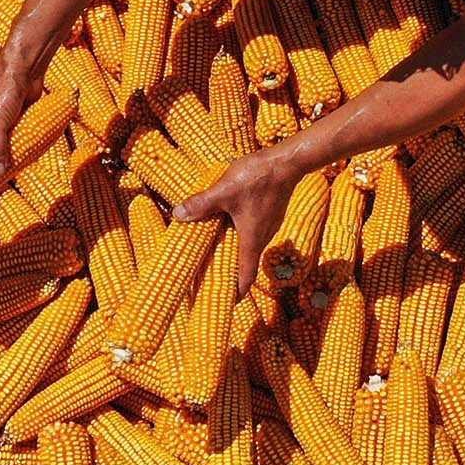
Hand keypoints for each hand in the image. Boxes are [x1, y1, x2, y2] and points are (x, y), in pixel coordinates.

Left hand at [174, 147, 303, 294]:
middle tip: (208, 276)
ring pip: (247, 245)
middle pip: (245, 262)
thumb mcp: (224, 191)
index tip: (226, 303)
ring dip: (232, 250)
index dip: (236, 293)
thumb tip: (178, 214)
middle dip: (228, 271)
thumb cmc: (258, 179)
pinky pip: (251, 231)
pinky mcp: (269, 213)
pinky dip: (238, 234)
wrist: (287, 162)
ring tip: (211, 249)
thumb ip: (202, 204)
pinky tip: (224, 222)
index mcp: (251, 241)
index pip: (245, 276)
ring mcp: (268, 225)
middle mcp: (262, 237)